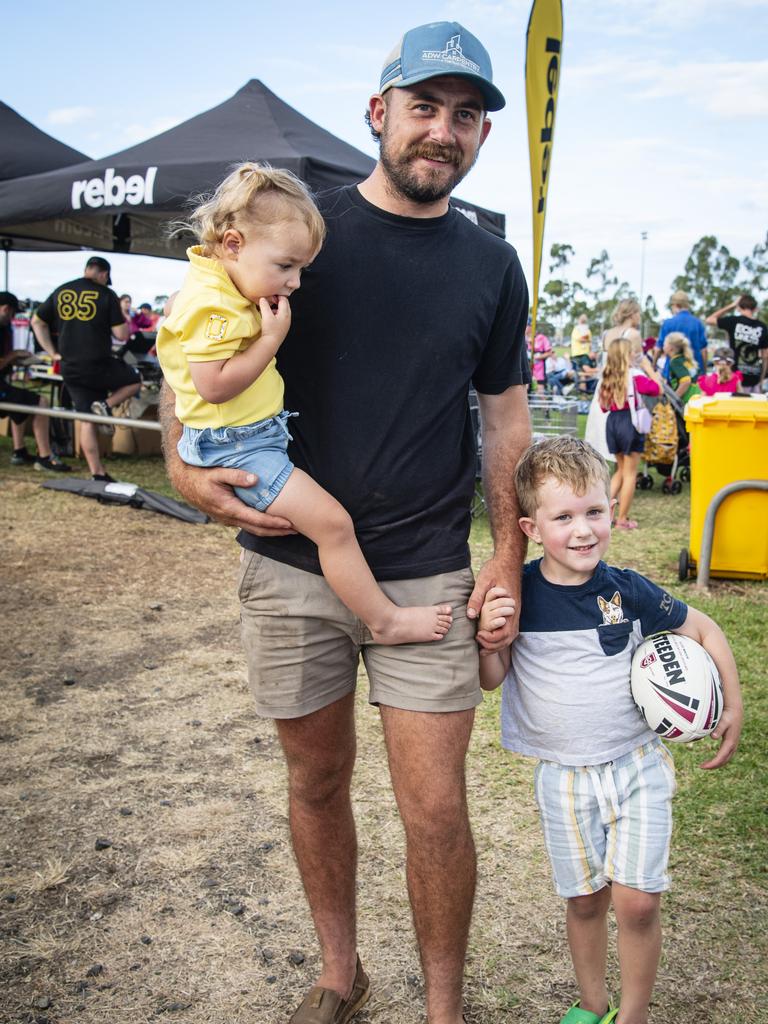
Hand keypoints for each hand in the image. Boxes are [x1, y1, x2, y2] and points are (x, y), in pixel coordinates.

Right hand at [174, 463, 295, 535]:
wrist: (184, 483)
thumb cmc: (201, 476)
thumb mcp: (217, 473)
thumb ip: (235, 475)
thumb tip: (254, 479)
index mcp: (229, 508)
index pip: (256, 519)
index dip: (274, 523)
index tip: (289, 524)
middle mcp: (229, 518)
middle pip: (258, 530)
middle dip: (277, 531)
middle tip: (296, 531)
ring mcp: (228, 520)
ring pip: (253, 530)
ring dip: (271, 531)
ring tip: (288, 530)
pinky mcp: (228, 517)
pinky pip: (247, 525)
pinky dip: (261, 526)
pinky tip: (270, 524)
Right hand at [259, 296, 290, 349]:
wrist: (272, 343)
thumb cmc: (270, 329)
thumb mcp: (266, 315)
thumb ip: (264, 305)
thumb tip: (263, 298)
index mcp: (285, 313)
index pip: (284, 299)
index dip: (278, 295)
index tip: (271, 294)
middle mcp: (288, 317)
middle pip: (285, 304)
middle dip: (278, 301)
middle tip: (271, 299)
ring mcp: (287, 322)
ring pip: (284, 311)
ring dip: (277, 307)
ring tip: (270, 308)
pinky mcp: (284, 327)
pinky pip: (282, 316)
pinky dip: (277, 313)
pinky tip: (271, 316)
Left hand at [467, 557, 520, 650]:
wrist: (509, 560)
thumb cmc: (495, 569)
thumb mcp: (483, 581)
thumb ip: (477, 598)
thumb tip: (471, 615)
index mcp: (509, 606)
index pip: (504, 632)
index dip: (491, 638)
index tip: (478, 635)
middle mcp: (515, 612)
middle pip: (508, 638)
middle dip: (494, 645)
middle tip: (479, 646)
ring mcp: (515, 612)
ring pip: (511, 635)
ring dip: (498, 644)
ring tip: (483, 648)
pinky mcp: (513, 611)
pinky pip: (510, 629)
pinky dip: (501, 638)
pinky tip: (490, 639)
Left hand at [699, 706, 742, 769]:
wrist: (735, 711)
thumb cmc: (727, 715)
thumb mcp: (723, 721)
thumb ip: (718, 729)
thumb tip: (713, 737)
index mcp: (730, 742)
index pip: (720, 757)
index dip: (712, 764)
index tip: (702, 766)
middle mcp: (733, 746)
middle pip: (723, 761)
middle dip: (713, 766)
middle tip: (701, 767)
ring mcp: (733, 745)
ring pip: (725, 759)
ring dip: (716, 763)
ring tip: (704, 765)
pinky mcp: (731, 743)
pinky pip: (725, 755)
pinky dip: (719, 759)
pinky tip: (712, 760)